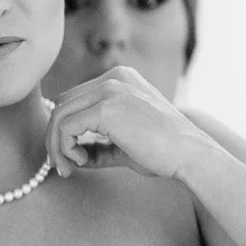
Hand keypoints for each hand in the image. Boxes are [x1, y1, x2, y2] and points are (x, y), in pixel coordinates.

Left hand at [45, 66, 205, 179]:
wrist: (189, 154)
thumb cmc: (163, 152)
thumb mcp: (125, 144)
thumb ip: (98, 144)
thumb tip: (72, 154)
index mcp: (120, 79)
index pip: (76, 100)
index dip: (66, 130)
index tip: (71, 158)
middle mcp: (113, 78)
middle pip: (63, 104)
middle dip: (56, 137)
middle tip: (62, 166)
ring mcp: (109, 89)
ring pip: (59, 115)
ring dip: (57, 145)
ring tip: (68, 168)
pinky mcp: (106, 107)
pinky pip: (66, 127)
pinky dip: (65, 148)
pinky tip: (81, 162)